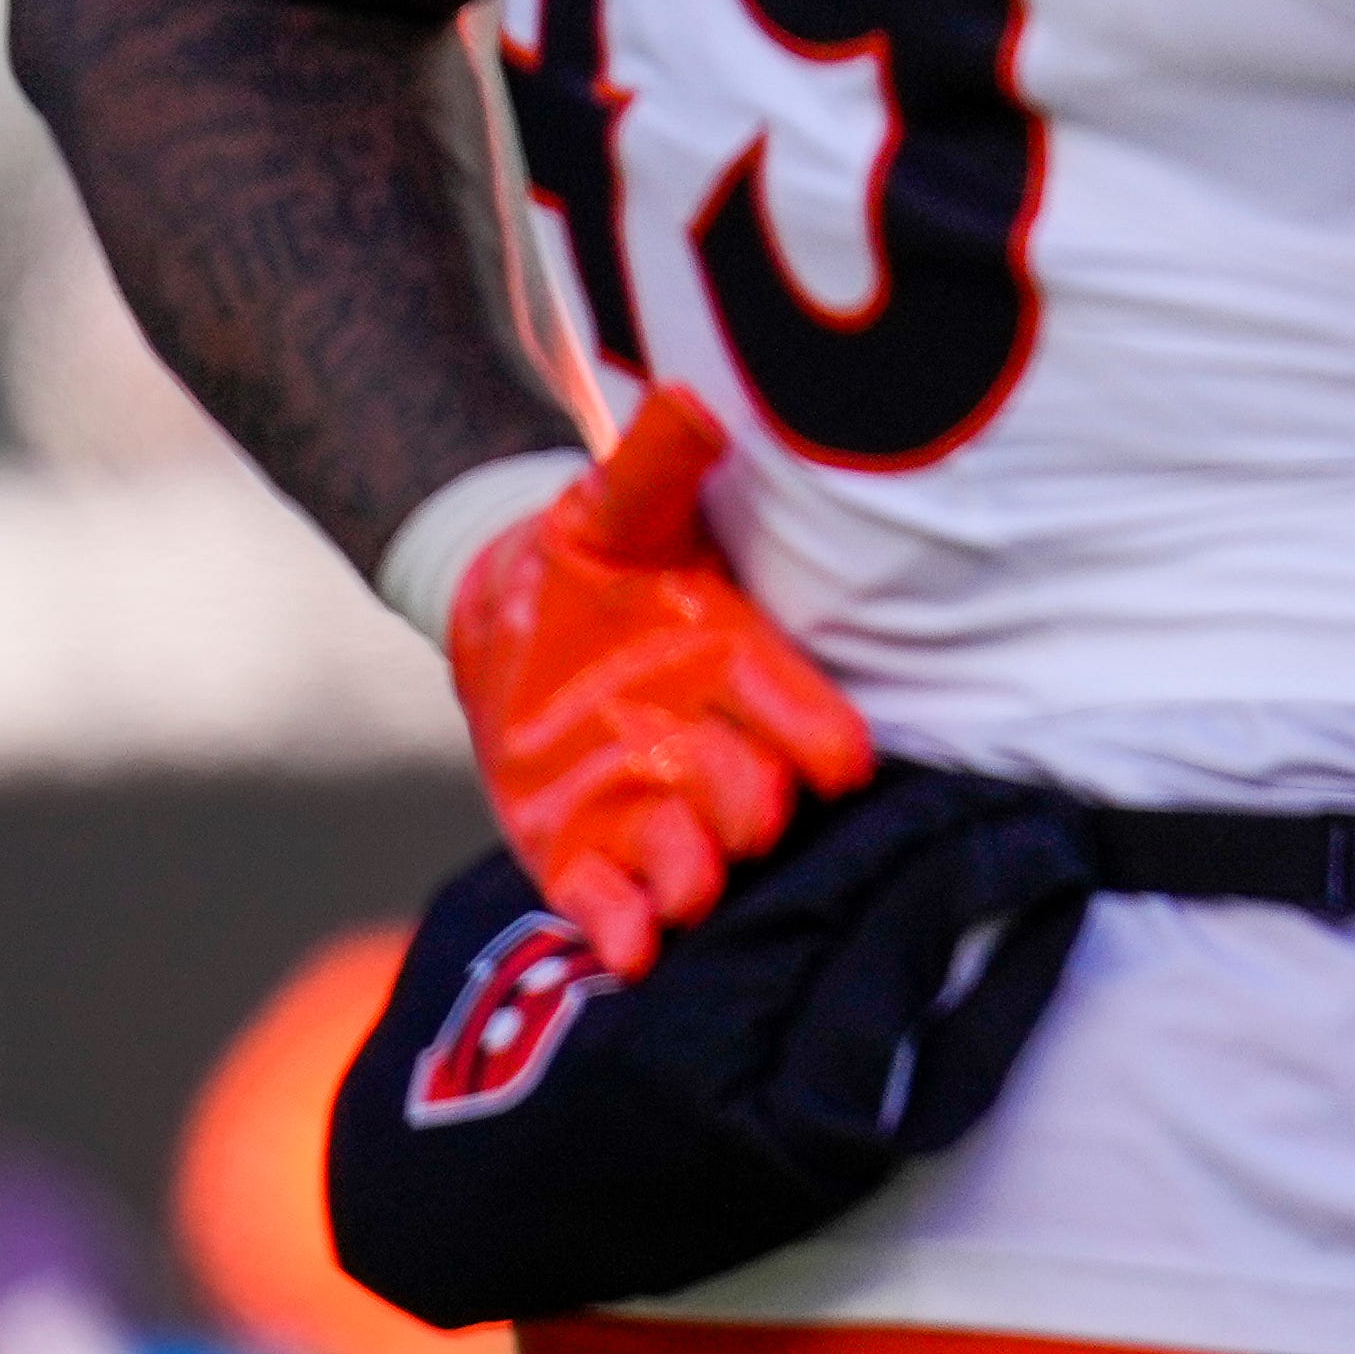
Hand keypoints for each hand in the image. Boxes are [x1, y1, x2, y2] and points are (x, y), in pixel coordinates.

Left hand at [448, 396, 880, 973]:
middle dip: (752, 810)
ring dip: (693, 879)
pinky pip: (607, 899)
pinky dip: (619, 927)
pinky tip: (623, 950)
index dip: (822, 739)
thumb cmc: (593, 554)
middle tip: (749, 822)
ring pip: (688, 859)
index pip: (801, 713)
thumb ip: (656, 465)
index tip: (841, 762)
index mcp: (738, 668)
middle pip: (751, 795)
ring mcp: (648, 804)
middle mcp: (709, 747)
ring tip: (689, 895)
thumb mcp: (616, 505)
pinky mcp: (583, 849)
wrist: (513, 610)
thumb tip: (693, 402)